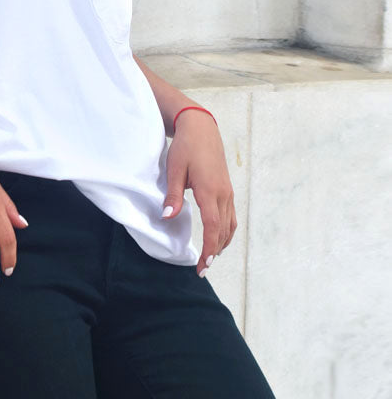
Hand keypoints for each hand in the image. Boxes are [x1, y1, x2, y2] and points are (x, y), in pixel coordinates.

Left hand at [161, 110, 236, 277]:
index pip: (213, 227)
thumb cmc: (186, 147)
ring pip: (229, 225)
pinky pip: (230, 216)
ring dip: (221, 243)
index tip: (203, 266)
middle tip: (203, 269)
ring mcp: (228, 192)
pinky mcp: (227, 189)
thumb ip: (173, 195)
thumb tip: (167, 217)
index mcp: (209, 190)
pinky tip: (218, 238)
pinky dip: (226, 231)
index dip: (209, 249)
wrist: (202, 128)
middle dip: (214, 252)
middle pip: (223, 231)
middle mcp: (223, 194)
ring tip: (211, 259)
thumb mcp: (175, 169)